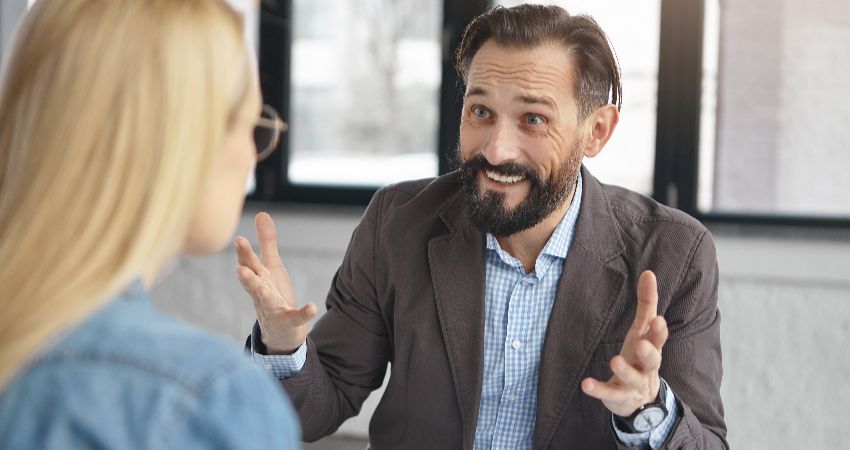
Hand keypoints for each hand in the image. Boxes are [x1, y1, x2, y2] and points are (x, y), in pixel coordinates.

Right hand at [235, 212, 316, 353]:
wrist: (280, 330)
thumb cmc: (272, 293)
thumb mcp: (271, 266)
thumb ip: (266, 241)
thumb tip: (262, 213)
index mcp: (258, 278)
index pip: (249, 264)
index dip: (244, 253)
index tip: (239, 239)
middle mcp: (261, 293)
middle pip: (253, 283)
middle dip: (246, 276)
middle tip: (240, 268)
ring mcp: (273, 309)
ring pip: (266, 301)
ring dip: (264, 295)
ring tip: (263, 288)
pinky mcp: (289, 321)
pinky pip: (296, 317)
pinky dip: (304, 313)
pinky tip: (312, 308)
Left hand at [581, 270, 668, 416]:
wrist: (641, 398)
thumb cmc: (640, 356)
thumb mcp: (642, 330)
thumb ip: (647, 303)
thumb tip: (648, 273)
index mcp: (651, 348)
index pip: (659, 339)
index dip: (659, 331)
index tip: (658, 320)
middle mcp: (646, 367)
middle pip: (653, 361)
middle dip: (649, 353)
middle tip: (643, 345)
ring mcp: (633, 384)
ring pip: (632, 379)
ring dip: (624, 370)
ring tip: (614, 360)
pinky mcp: (617, 396)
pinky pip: (608, 393)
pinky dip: (598, 390)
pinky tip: (586, 384)